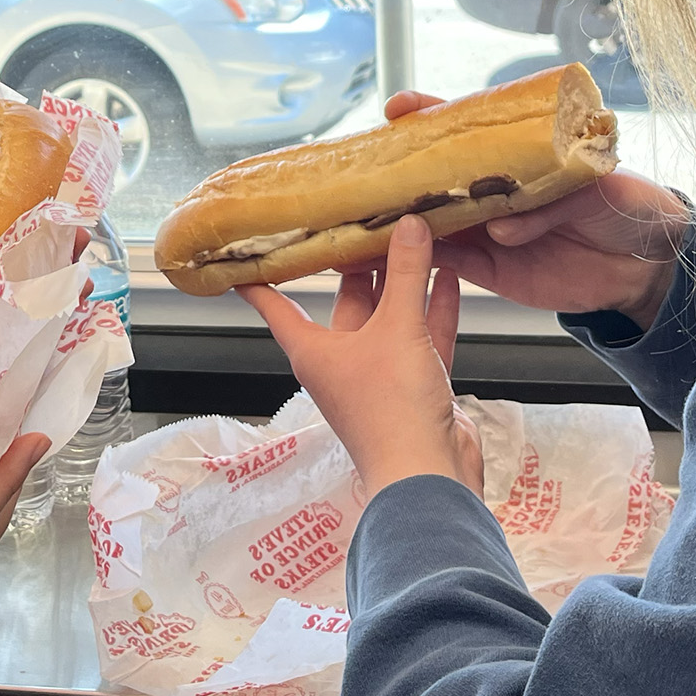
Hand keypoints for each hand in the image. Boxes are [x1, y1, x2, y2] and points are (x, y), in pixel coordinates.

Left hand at [236, 216, 480, 501]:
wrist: (428, 474)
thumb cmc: (393, 411)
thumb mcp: (397, 329)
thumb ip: (405, 274)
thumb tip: (407, 224)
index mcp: (315, 351)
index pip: (277, 307)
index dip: (262, 279)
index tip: (248, 252)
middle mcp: (343, 361)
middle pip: (348, 302)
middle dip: (360, 265)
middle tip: (370, 221)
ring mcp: (380, 374)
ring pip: (390, 318)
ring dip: (404, 284)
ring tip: (415, 239)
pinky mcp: (415, 385)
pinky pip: (422, 337)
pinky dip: (433, 308)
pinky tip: (446, 277)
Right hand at [384, 90, 690, 325]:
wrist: (650, 265)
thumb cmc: (629, 204)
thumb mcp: (598, 188)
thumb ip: (548, 203)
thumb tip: (500, 226)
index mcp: (519, 155)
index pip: (468, 128)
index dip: (430, 116)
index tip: (399, 108)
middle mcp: (495, 189)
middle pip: (436, 176)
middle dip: (398, 171)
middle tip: (365, 169)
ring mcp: (488, 230)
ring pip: (432, 221)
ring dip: (400, 218)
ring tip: (367, 214)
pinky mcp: (492, 271)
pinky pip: (450, 264)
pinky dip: (421, 259)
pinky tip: (395, 253)